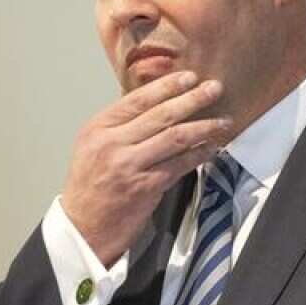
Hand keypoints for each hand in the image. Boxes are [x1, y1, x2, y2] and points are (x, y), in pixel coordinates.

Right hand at [61, 70, 231, 266]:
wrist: (82, 227)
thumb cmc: (90, 187)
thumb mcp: (93, 147)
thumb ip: (120, 127)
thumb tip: (157, 106)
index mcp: (97, 128)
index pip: (137, 99)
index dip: (167, 86)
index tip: (188, 77)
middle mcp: (112, 143)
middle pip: (160, 115)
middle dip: (192, 99)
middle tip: (214, 88)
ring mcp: (129, 165)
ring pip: (174, 137)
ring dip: (203, 127)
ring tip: (222, 121)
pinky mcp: (145, 187)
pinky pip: (179, 165)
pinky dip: (198, 154)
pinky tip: (211, 147)